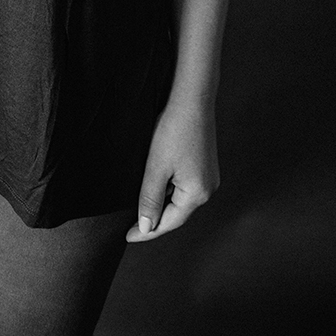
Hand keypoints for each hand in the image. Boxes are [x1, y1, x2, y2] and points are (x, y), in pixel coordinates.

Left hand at [125, 98, 218, 242]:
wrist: (191, 99)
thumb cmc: (173, 130)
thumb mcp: (156, 167)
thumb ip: (150, 199)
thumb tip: (147, 228)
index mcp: (197, 194)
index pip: (169, 222)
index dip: (147, 231)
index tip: (127, 237)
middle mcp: (208, 189)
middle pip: (176, 213)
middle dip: (155, 220)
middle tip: (131, 226)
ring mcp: (208, 177)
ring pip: (179, 199)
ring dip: (161, 204)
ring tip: (139, 208)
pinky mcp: (204, 165)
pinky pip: (184, 186)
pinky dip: (168, 190)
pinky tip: (155, 186)